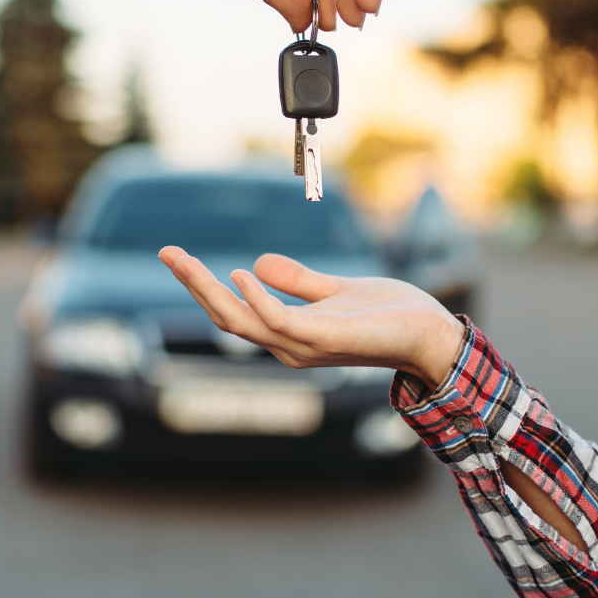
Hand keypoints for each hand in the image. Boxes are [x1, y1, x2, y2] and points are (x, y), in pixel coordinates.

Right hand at [158, 248, 463, 390]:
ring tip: (183, 259)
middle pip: (226, 316)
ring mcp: (304, 346)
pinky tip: (240, 273)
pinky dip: (256, 299)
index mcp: (289, 333)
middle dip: (193, 285)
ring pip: (242, 321)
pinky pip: (279, 321)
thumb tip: (255, 264)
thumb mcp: (335, 291)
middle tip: (165, 251)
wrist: (432, 334)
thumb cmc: (390, 315)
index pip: (234, 310)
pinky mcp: (326, 339)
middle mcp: (289, 345)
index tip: (176, 256)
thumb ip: (299, 281)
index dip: (202, 286)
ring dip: (209, 289)